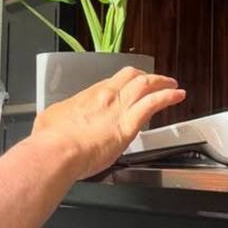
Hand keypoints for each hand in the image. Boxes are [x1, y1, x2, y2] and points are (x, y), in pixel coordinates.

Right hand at [31, 67, 184, 178]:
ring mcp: (118, 108)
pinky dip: (168, 97)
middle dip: (144, 77)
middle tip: (153, 80)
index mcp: (87, 96)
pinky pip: (154, 103)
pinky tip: (177, 96)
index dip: (122, 84)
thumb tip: (56, 120)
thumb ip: (59, 117)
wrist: (57, 151)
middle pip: (130, 76)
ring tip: (172, 85)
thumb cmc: (51, 141)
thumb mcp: (50, 120)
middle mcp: (105, 96)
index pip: (110, 83)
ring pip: (145, 85)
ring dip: (161, 82)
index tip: (127, 89)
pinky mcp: (129, 124)